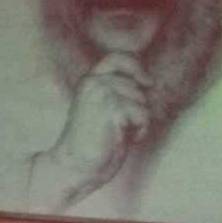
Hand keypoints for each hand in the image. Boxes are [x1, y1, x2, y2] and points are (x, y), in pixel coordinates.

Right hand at [50, 53, 151, 192]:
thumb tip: (147, 81)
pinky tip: (122, 139)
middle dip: (138, 108)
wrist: (74, 164)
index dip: (136, 66)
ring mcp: (103, 94)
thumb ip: (115, 91)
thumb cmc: (90, 141)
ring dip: (138, 122)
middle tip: (118, 126)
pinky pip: (144, 116)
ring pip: (143, 102)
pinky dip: (139, 132)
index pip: (117, 58)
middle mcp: (94, 83)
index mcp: (89, 80)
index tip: (147, 82)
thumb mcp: (99, 107)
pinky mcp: (113, 109)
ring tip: (117, 132)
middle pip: (138, 87)